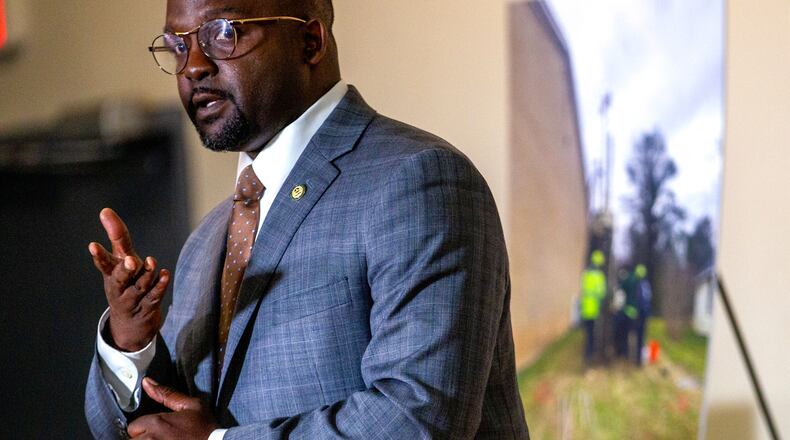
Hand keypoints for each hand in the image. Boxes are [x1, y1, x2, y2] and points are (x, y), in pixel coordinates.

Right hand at [88, 208, 169, 351]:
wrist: (130, 324)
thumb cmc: (125, 283)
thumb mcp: (120, 260)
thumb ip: (116, 236)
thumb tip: (105, 210)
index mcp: (111, 274)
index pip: (104, 264)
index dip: (98, 255)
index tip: (93, 245)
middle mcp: (120, 287)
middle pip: (120, 279)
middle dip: (124, 270)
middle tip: (130, 260)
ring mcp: (133, 299)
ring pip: (139, 287)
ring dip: (146, 275)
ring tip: (151, 261)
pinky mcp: (148, 307)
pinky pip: (154, 297)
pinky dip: (160, 286)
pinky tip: (165, 274)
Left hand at [127, 377, 218, 438]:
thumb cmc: (204, 429)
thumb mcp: (190, 405)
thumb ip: (166, 394)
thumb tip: (147, 381)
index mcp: (156, 423)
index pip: (133, 426)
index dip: (145, 427)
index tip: (157, 430)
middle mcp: (150, 439)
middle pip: (132, 439)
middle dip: (142, 438)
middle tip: (159, 437)